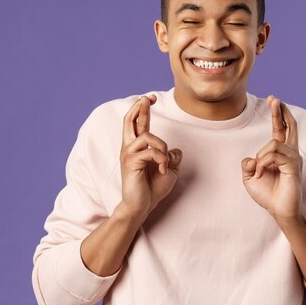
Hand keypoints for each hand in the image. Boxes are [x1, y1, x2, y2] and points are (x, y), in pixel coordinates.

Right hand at [119, 94, 181, 220]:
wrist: (141, 206)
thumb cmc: (152, 189)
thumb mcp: (169, 170)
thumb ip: (172, 157)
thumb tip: (176, 150)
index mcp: (137, 146)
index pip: (137, 121)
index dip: (143, 107)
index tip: (151, 98)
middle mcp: (129, 147)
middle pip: (130, 119)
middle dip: (140, 106)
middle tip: (148, 98)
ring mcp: (128, 154)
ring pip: (147, 136)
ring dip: (162, 147)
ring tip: (164, 162)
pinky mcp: (131, 162)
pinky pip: (150, 152)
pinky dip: (161, 160)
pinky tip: (162, 169)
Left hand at [241, 95, 303, 219]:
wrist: (279, 211)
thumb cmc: (268, 195)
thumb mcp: (250, 177)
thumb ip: (247, 165)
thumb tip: (250, 158)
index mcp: (281, 153)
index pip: (281, 128)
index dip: (278, 114)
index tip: (273, 99)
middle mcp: (290, 153)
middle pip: (289, 126)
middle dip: (281, 111)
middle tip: (274, 99)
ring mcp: (294, 159)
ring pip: (274, 143)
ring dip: (261, 157)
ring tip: (258, 171)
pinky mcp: (294, 166)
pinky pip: (274, 154)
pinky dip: (263, 163)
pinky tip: (261, 173)